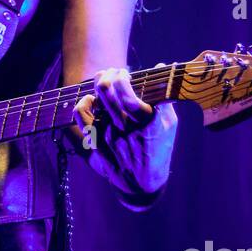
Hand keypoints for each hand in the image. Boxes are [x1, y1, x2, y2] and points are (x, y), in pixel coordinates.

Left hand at [73, 67, 177, 199]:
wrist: (141, 183)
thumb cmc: (159, 150)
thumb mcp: (169, 125)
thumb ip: (164, 97)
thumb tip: (163, 67)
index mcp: (147, 122)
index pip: (127, 93)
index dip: (123, 77)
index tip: (128, 74)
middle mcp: (126, 126)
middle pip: (108, 90)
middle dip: (110, 73)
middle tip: (116, 72)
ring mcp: (108, 133)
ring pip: (96, 99)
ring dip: (100, 82)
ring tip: (105, 78)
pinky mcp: (96, 140)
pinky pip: (82, 115)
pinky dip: (84, 102)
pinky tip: (92, 99)